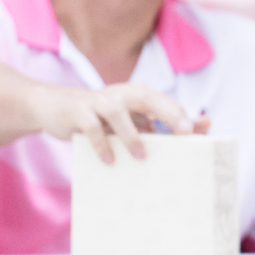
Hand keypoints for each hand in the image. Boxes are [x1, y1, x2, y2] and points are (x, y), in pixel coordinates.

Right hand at [31, 82, 207, 163]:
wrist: (55, 105)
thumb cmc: (102, 117)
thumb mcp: (129, 120)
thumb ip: (155, 125)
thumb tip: (194, 131)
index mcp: (138, 95)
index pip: (165, 102)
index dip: (182, 116)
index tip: (199, 131)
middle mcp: (122, 94)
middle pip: (148, 98)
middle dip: (168, 113)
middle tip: (184, 132)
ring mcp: (99, 101)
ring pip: (118, 112)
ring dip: (132, 135)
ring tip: (142, 157)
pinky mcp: (78, 111)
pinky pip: (92, 127)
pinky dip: (102, 144)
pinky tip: (109, 160)